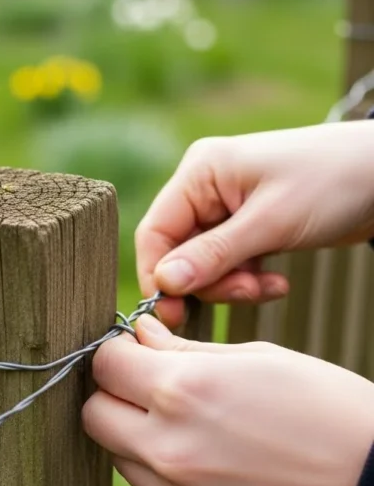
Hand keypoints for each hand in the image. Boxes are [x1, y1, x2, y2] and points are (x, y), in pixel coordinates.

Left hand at [82, 316, 373, 485]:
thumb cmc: (324, 404)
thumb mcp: (256, 357)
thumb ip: (183, 350)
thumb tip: (138, 336)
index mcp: (182, 392)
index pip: (103, 366)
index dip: (117, 353)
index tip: (137, 352)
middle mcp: (169, 449)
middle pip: (94, 417)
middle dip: (114, 396)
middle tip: (149, 387)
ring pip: (121, 459)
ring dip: (138, 437)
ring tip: (192, 425)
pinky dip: (173, 475)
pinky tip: (219, 462)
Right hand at [136, 122, 373, 325]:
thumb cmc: (331, 182)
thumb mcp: (270, 223)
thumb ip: (213, 255)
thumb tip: (163, 283)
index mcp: (200, 171)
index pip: (155, 231)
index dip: (159, 276)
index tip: (174, 314)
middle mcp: (206, 186)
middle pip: (178, 252)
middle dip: (210, 282)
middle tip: (247, 293)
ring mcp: (227, 206)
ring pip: (204, 264)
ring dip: (234, 285)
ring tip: (270, 286)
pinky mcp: (248, 225)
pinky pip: (230, 264)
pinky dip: (249, 279)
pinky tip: (278, 282)